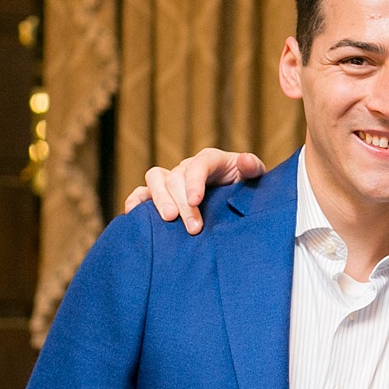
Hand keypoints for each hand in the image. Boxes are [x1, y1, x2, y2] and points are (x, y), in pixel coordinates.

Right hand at [122, 147, 265, 234]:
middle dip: (183, 203)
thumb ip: (252, 168)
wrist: (239, 201)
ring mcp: (173, 179)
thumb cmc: (248, 189)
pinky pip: (143, 192)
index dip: (195, 181)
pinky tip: (133, 214)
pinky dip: (135, 200)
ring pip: (156, 179)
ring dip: (159, 199)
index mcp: (211, 160)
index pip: (199, 165)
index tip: (196, 201)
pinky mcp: (162, 194)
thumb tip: (245, 160)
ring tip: (168, 219)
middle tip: (193, 228)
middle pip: (177, 177)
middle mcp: (188, 167)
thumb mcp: (255, 178)